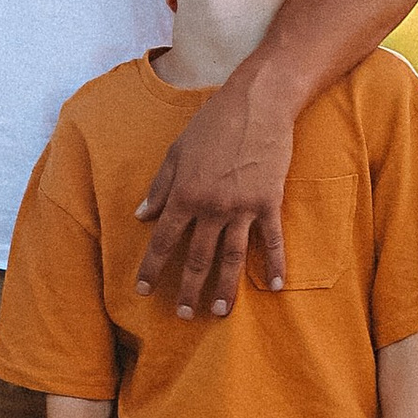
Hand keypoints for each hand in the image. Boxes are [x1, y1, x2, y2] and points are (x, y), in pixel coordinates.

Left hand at [134, 68, 293, 319]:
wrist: (257, 103)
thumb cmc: (213, 123)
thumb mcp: (176, 152)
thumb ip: (160, 187)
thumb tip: (141, 215)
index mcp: (184, 194)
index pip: (162, 241)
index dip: (152, 268)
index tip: (143, 290)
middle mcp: (210, 207)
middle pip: (196, 258)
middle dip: (187, 289)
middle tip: (183, 314)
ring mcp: (242, 207)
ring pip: (231, 258)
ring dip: (224, 289)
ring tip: (218, 312)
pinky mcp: (269, 202)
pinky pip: (271, 241)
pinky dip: (274, 264)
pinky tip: (276, 286)